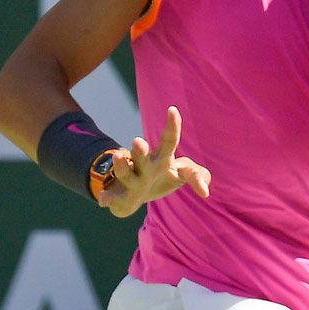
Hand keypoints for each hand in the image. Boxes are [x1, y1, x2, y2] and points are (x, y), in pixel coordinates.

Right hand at [96, 106, 210, 217]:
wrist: (132, 194)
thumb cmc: (162, 177)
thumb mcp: (183, 174)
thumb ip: (197, 175)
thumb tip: (205, 192)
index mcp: (161, 158)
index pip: (169, 140)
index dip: (172, 126)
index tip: (173, 109)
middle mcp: (144, 166)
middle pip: (143, 157)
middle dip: (140, 151)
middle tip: (139, 142)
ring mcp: (130, 181)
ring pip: (126, 174)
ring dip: (122, 167)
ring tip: (118, 158)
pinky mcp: (119, 199)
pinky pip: (112, 199)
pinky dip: (107, 198)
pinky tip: (103, 200)